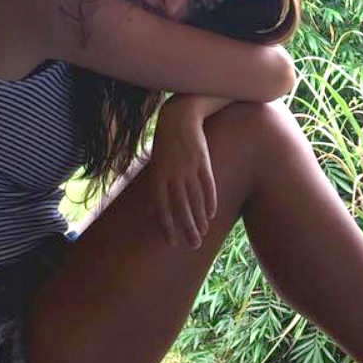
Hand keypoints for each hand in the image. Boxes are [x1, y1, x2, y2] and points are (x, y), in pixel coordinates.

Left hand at [148, 99, 217, 248]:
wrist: (179, 117)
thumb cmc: (165, 144)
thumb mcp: (155, 166)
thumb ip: (154, 191)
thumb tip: (150, 214)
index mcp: (158, 176)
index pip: (162, 206)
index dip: (167, 226)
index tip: (172, 242)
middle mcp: (173, 174)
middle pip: (180, 206)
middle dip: (187, 227)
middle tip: (193, 245)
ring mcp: (189, 167)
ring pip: (195, 198)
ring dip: (199, 217)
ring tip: (203, 232)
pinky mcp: (203, 161)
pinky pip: (207, 185)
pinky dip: (210, 200)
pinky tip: (212, 213)